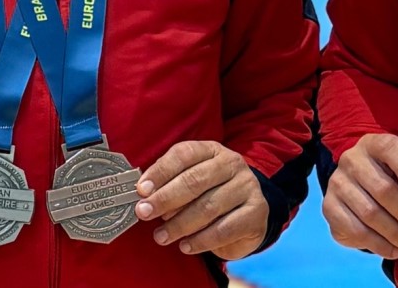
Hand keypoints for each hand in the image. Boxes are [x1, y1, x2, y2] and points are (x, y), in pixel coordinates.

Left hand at [134, 140, 268, 259]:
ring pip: (208, 206)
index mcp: (212, 150)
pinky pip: (224, 229)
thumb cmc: (210, 194)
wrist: (248, 212)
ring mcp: (247, 187)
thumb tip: (144, 195)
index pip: (184, 154)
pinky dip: (201, 240)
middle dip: (165, 198)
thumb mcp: (191, 181)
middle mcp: (232, 163)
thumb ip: (169, 183)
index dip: (161, 172)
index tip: (141, 190)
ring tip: (161, 236)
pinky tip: (185, 246)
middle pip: (195, 180)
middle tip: (144, 213)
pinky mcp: (256, 212)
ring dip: (179, 224)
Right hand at [321, 133, 397, 259]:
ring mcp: (337, 183)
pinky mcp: (329, 207)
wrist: (360, 186)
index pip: (390, 148)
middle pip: (382, 188)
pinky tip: (392, 249)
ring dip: (394, 233)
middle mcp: (352, 160)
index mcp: (374, 144)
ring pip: (370, 213)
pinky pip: (355, 230)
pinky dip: (378, 244)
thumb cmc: (390, 177)